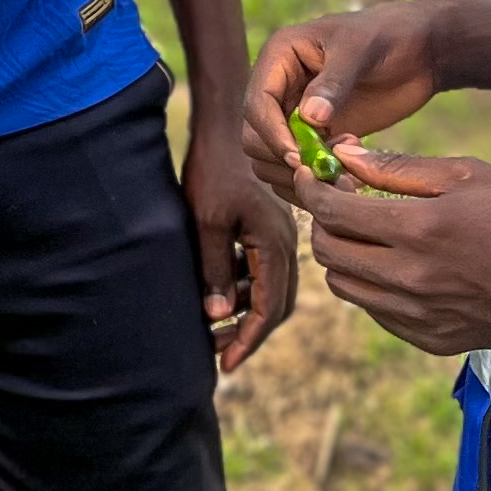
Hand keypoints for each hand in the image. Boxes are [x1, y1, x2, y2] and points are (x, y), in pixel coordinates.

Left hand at [183, 115, 293, 372]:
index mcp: (275, 243)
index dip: (247, 339)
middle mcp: (285, 241)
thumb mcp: (206, 222)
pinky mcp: (266, 225)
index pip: (268, 307)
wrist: (222, 126)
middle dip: (248, 332)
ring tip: (213, 331)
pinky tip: (218, 295)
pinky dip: (243, 288)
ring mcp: (278, 233)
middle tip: (219, 355)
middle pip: (276, 303)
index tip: (226, 364)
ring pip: (269, 287)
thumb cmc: (211, 170)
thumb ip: (214, 269)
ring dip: (245, 311)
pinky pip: (261, 269)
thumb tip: (217, 315)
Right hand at [241, 0, 450, 202]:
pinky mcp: (314, 137)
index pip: (257, 104)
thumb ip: (335, 82)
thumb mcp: (362, 49)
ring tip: (345, 176)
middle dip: (286, 160)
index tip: (300, 159)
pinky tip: (349, 177)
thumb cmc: (389, 37)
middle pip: (255, 138)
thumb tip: (309, 117)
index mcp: (280, 57)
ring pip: (271, 160)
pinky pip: (297, 169)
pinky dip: (315, 183)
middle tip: (329, 172)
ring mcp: (295, 115)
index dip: (272, 134)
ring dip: (301, 177)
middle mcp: (279, 87)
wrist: (420, 53)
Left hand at [299, 144, 490, 356]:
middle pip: (329, 253)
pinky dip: (373, 287)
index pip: (333, 212)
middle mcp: (412, 279)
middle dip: (323, 224)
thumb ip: (399, 168)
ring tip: (370, 234)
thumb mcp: (468, 175)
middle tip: (341, 203)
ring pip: (346, 287)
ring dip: (344, 256)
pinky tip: (398, 265)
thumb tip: (345, 155)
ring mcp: (421, 316)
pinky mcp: (431, 340)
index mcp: (420, 230)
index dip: (313, 190)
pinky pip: (376, 312)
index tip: (312, 176)